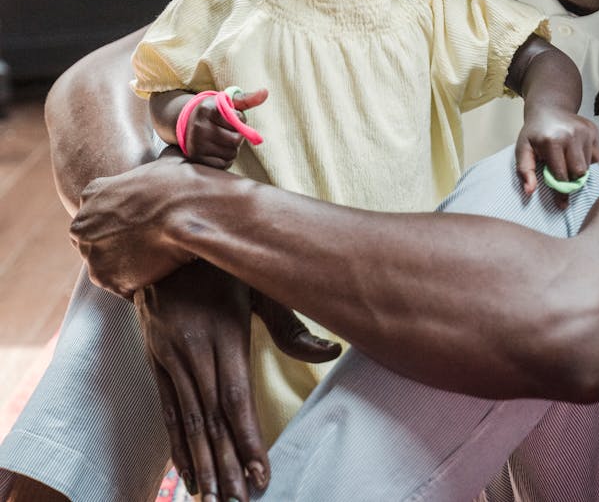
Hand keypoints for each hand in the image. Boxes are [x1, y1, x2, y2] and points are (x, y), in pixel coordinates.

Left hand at [70, 152, 208, 296]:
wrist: (189, 211)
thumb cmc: (182, 184)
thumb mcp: (166, 162)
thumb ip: (156, 166)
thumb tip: (171, 152)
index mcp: (92, 193)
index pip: (96, 214)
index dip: (119, 222)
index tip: (140, 224)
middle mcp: (82, 224)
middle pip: (95, 243)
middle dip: (117, 247)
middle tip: (148, 245)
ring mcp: (91, 253)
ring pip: (107, 267)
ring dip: (129, 267)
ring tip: (159, 259)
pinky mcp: (106, 279)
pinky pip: (122, 287)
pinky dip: (140, 284)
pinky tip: (161, 272)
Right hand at [135, 259, 341, 500]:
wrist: (166, 237)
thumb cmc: (226, 261)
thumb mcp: (261, 282)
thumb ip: (292, 324)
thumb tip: (331, 353)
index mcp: (224, 330)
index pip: (236, 397)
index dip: (248, 439)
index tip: (261, 476)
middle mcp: (193, 346)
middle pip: (212, 417)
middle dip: (226, 464)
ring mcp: (169, 353)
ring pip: (187, 418)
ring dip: (201, 463)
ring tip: (212, 500)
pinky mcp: (153, 357)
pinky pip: (166, 408)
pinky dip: (176, 443)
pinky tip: (185, 472)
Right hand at [184, 88, 267, 167]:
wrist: (189, 124)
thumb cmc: (214, 112)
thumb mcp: (227, 102)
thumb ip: (247, 99)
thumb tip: (265, 92)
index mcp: (207, 109)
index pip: (237, 119)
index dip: (239, 119)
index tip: (232, 116)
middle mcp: (199, 127)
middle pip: (236, 139)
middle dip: (238, 136)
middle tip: (229, 131)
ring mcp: (197, 144)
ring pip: (232, 153)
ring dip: (233, 149)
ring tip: (223, 140)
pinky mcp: (197, 159)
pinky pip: (224, 164)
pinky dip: (226, 159)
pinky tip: (219, 150)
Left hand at [515, 109, 598, 205]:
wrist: (549, 109)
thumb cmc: (535, 133)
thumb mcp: (523, 149)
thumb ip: (524, 170)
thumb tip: (529, 191)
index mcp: (552, 140)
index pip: (562, 175)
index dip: (560, 189)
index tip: (561, 202)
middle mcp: (571, 134)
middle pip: (579, 173)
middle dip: (571, 179)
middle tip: (562, 176)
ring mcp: (584, 131)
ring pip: (589, 166)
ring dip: (578, 169)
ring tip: (566, 160)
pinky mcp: (593, 130)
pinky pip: (596, 157)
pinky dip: (587, 160)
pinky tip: (575, 152)